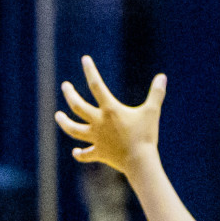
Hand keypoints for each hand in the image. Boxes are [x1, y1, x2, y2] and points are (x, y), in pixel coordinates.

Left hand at [55, 55, 166, 176]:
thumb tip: (162, 77)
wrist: (139, 161)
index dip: (90, 71)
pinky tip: (76, 151)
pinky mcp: (98, 152)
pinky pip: (85, 154)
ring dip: (64, 122)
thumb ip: (156, 94)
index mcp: (110, 110)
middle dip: (70, 94)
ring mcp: (96, 138)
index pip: (97, 86)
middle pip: (77, 106)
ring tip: (58, 115)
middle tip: (65, 86)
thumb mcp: (152, 112)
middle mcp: (98, 123)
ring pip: (73, 129)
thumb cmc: (146, 135)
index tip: (84, 59)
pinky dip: (80, 153)